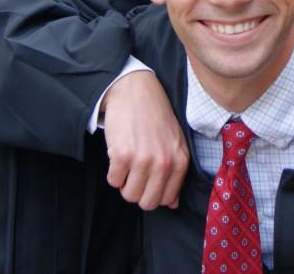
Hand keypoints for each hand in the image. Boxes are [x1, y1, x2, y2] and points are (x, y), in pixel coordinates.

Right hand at [102, 70, 189, 209]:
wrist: (135, 90)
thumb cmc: (155, 116)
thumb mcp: (175, 142)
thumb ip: (176, 172)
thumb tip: (172, 204)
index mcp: (180, 161)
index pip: (166, 199)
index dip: (153, 192)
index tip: (148, 179)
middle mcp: (164, 163)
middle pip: (147, 203)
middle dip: (138, 192)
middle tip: (135, 174)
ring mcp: (143, 159)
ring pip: (129, 195)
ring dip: (124, 182)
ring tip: (127, 162)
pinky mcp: (122, 155)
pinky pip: (113, 181)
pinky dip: (113, 172)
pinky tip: (118, 153)